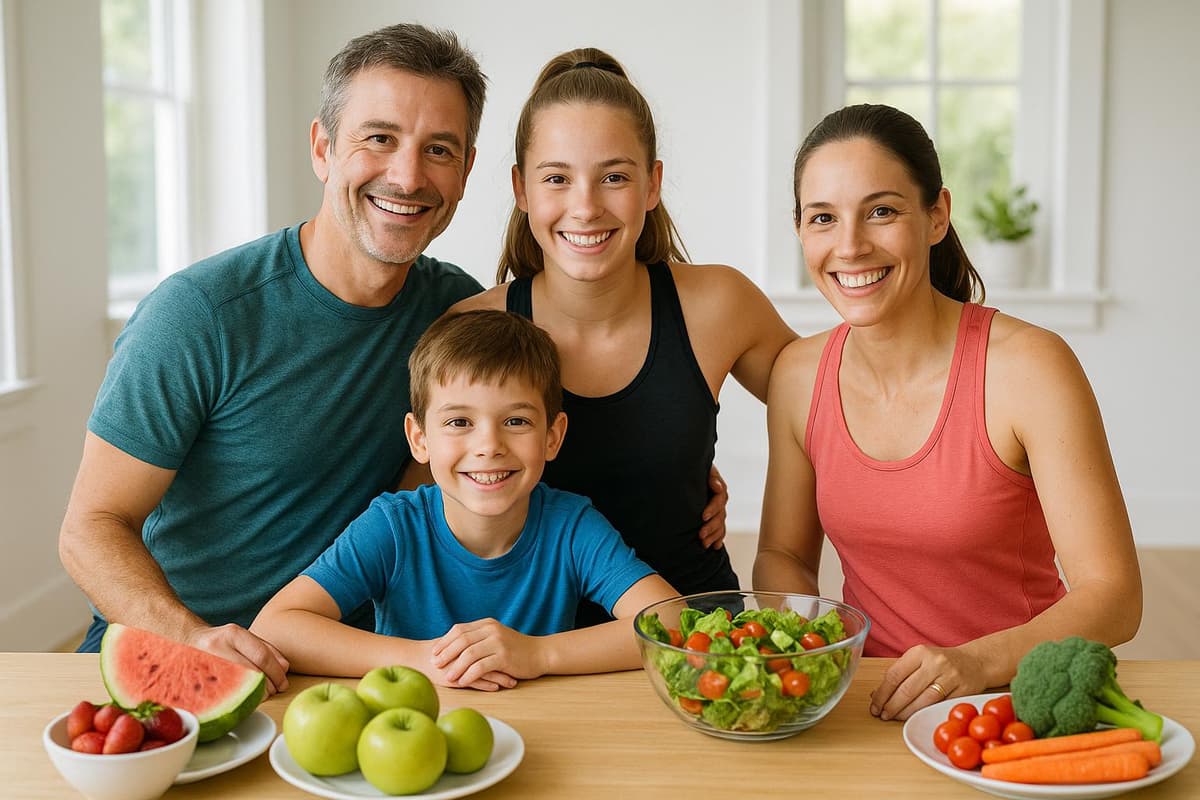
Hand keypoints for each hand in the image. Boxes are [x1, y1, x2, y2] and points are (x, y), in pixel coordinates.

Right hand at [186, 623, 289, 695]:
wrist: (186, 640)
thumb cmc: (221, 641)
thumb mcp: (244, 637)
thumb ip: (266, 650)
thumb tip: (284, 668)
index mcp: (233, 634)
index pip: (262, 657)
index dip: (276, 674)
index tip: (283, 684)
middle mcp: (217, 647)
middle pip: (251, 673)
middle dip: (268, 687)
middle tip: (274, 691)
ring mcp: (204, 663)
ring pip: (237, 688)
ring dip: (255, 696)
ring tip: (260, 695)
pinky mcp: (195, 680)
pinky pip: (221, 696)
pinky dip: (237, 700)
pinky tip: (242, 700)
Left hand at [429, 619, 541, 689]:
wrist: (540, 654)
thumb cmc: (515, 650)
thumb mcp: (496, 638)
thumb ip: (479, 639)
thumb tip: (455, 647)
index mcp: (487, 624)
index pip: (459, 629)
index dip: (445, 641)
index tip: (434, 652)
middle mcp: (491, 630)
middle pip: (462, 639)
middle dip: (446, 652)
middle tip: (435, 664)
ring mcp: (498, 642)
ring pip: (470, 653)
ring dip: (456, 666)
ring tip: (447, 677)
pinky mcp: (504, 656)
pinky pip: (481, 666)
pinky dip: (470, 674)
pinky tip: (463, 682)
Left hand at [698, 464, 728, 548]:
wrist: (683, 474)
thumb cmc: (690, 468)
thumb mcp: (702, 469)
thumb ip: (711, 476)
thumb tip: (717, 486)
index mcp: (716, 487)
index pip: (720, 498)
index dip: (713, 509)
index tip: (703, 517)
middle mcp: (718, 500)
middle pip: (720, 515)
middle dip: (711, 527)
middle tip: (700, 535)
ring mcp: (716, 510)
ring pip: (720, 524)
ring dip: (713, 535)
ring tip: (704, 544)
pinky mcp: (712, 518)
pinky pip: (719, 530)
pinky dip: (717, 538)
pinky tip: (714, 546)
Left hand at [870, 643, 986, 720]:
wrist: (976, 661)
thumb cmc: (941, 662)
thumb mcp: (919, 659)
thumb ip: (899, 674)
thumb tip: (876, 694)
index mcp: (919, 652)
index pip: (894, 675)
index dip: (882, 693)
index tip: (874, 704)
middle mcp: (935, 663)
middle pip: (907, 689)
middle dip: (891, 705)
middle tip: (881, 715)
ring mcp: (950, 677)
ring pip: (923, 701)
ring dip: (905, 712)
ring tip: (894, 718)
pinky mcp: (963, 691)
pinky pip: (939, 706)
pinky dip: (924, 713)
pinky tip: (914, 717)